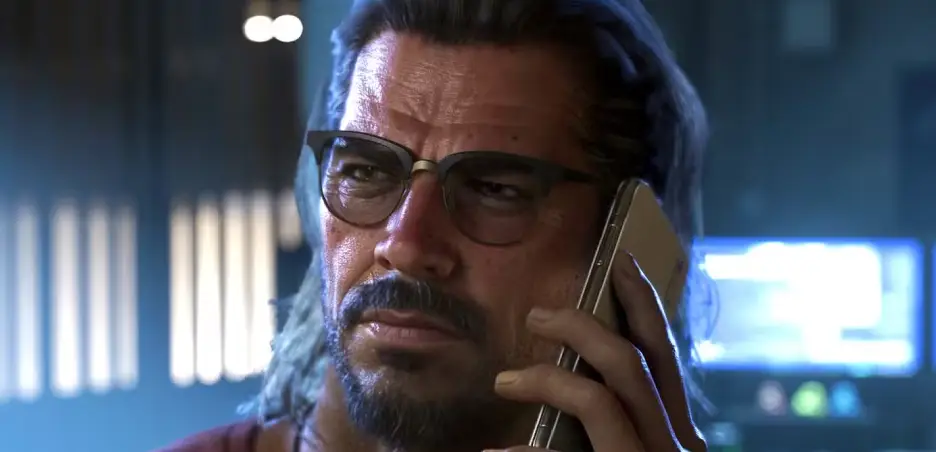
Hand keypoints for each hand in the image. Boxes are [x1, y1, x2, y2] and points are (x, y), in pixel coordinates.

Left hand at [488, 252, 705, 451]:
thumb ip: (628, 422)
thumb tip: (587, 381)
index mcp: (681, 433)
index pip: (663, 355)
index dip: (644, 303)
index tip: (621, 261)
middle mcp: (674, 444)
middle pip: (631, 363)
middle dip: (582, 329)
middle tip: (538, 315)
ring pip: (596, 399)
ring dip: (546, 381)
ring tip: (505, 382)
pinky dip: (523, 451)